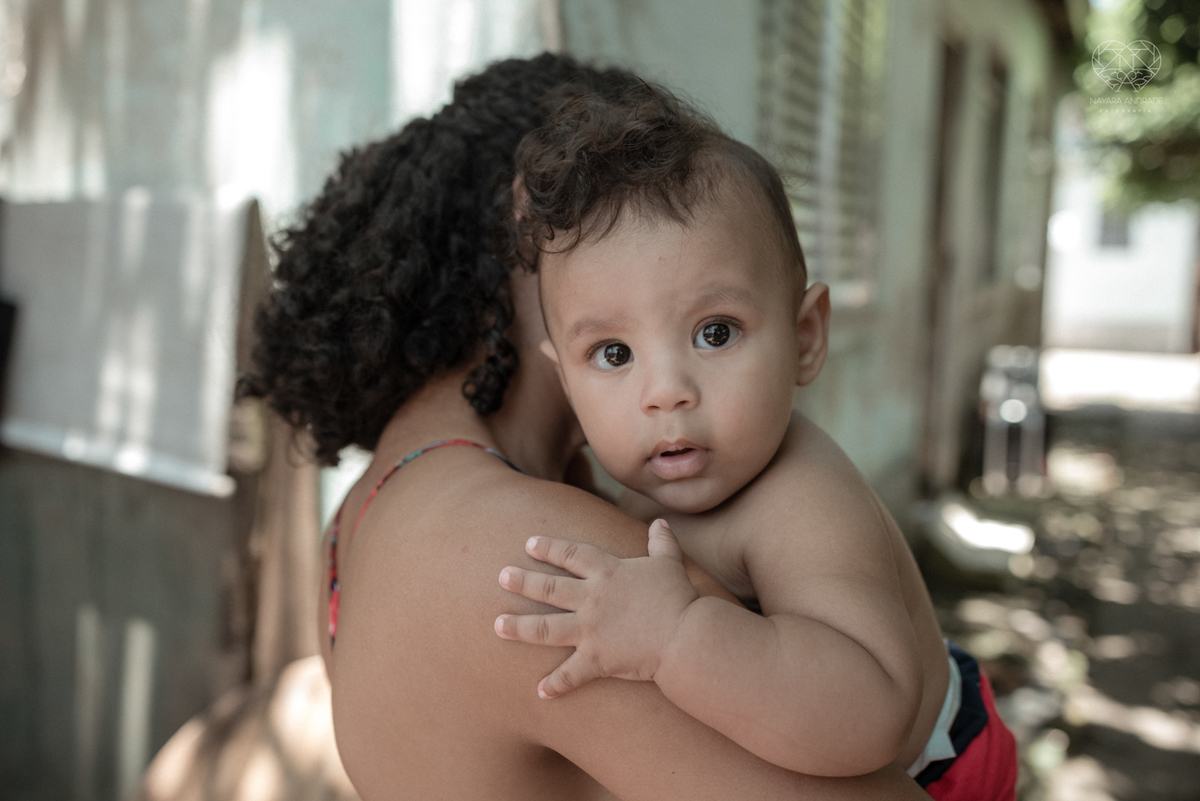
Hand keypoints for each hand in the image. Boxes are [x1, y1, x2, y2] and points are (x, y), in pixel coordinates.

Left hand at [494, 519, 699, 698]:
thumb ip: (662, 542)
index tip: (530, 543)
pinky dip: (555, 684)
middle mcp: (592, 598)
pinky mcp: (596, 660)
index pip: (570, 553)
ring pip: (546, 628)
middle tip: (501, 576)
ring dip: (519, 628)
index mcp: (607, 572)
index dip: (549, 547)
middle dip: (522, 581)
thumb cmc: (679, 598)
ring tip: (497, 625)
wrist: (685, 636)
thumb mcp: (669, 563)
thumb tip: (660, 521)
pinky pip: (570, 675)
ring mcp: (590, 630)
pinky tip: (540, 692)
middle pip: (548, 587)